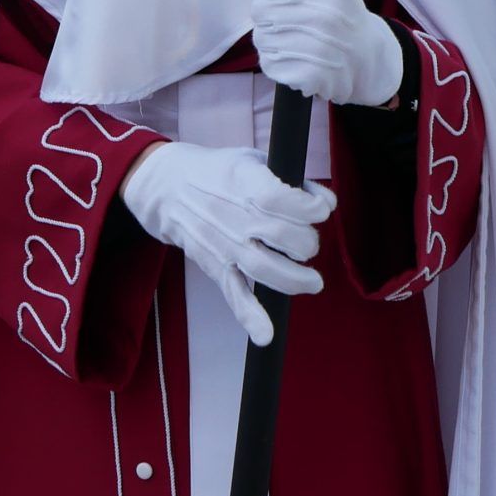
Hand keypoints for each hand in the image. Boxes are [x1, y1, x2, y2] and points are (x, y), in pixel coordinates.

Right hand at [118, 140, 333, 345]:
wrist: (168, 189)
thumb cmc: (221, 173)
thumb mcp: (254, 160)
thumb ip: (293, 181)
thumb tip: (328, 203)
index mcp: (244, 182)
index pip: (281, 199)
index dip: (309, 207)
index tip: (320, 209)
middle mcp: (233, 215)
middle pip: (281, 236)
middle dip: (307, 242)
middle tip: (308, 243)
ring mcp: (223, 244)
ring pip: (264, 267)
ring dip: (295, 279)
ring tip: (313, 282)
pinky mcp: (216, 267)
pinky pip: (233, 294)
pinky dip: (249, 316)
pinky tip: (265, 335)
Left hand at [240, 0, 404, 108]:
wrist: (368, 57)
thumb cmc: (339, 10)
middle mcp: (323, 14)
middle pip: (259, 9)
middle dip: (269, 13)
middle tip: (289, 19)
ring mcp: (316, 47)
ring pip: (260, 37)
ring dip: (271, 39)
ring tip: (292, 39)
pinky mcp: (308, 75)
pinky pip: (268, 63)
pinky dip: (276, 63)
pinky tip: (294, 57)